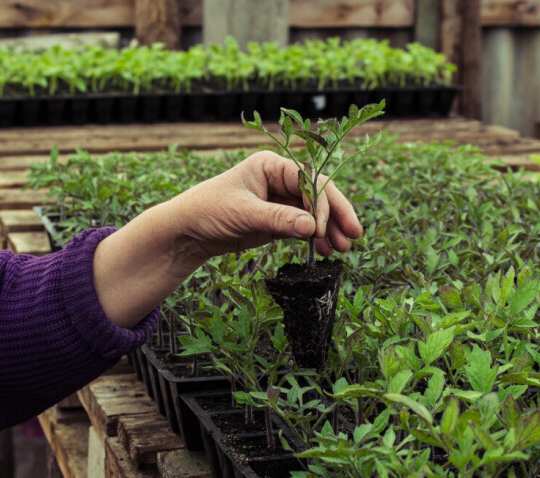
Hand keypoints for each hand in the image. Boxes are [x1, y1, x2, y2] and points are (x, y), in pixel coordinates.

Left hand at [173, 150, 362, 259]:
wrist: (187, 231)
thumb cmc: (207, 211)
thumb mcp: (243, 214)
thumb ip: (278, 219)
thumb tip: (312, 228)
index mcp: (270, 165)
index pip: (308, 179)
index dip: (322, 202)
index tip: (321, 228)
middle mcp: (279, 179)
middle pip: (319, 194)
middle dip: (336, 214)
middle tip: (353, 235)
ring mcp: (280, 199)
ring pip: (315, 212)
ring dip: (330, 229)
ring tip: (342, 249)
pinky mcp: (278, 219)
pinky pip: (305, 226)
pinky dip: (316, 238)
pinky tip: (325, 251)